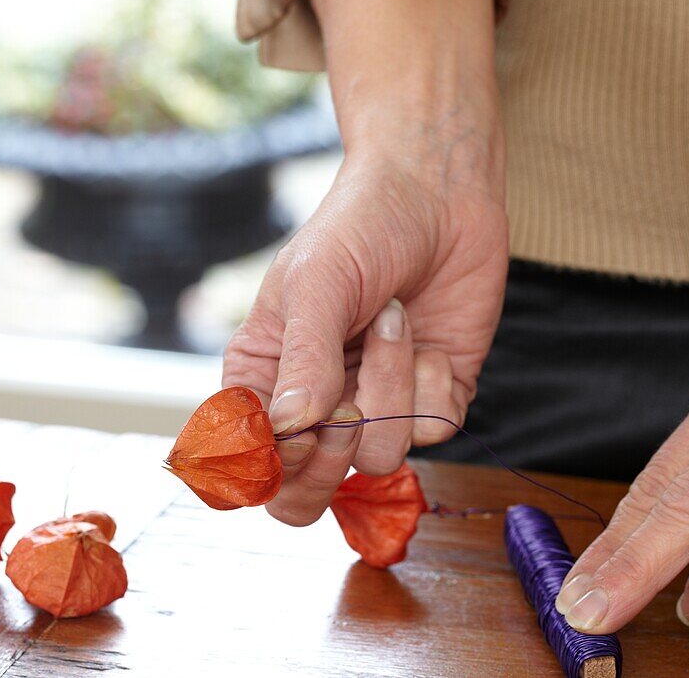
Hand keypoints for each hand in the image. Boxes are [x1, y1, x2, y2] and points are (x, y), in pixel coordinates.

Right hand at [223, 0, 504, 527]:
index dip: (271, 470)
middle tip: (342, 401)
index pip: (250, 469)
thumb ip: (302, 359)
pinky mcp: (433, 401)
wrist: (439, 194)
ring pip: (380, 458)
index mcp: (265, 382)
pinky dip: (433, 383)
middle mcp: (319, 407)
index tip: (297, 430)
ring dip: (391, 385)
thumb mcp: (315, 283)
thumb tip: (291, 430)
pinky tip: (427, 335)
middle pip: (308, 496)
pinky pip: (434, 432)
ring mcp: (378, 408)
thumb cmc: (359, 227)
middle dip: (330, 456)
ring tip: (392, 319)